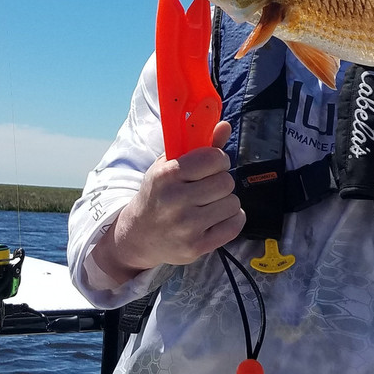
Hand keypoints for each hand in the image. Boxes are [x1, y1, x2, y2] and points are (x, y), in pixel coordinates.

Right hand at [91, 121, 244, 283]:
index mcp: (166, 175)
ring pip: (233, 203)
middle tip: (209, 186)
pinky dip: (231, 219)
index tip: (212, 165)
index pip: (213, 159)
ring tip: (209, 204)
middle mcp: (174, 201)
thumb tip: (225, 125)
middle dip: (221, 181)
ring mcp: (186, 227)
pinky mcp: (196, 247)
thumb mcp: (169, 165)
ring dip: (225, 202)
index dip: (218, 160)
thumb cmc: (158, 194)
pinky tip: (215, 218)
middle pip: (226, 182)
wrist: (138, 235)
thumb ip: (200, 145)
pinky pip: (235, 224)